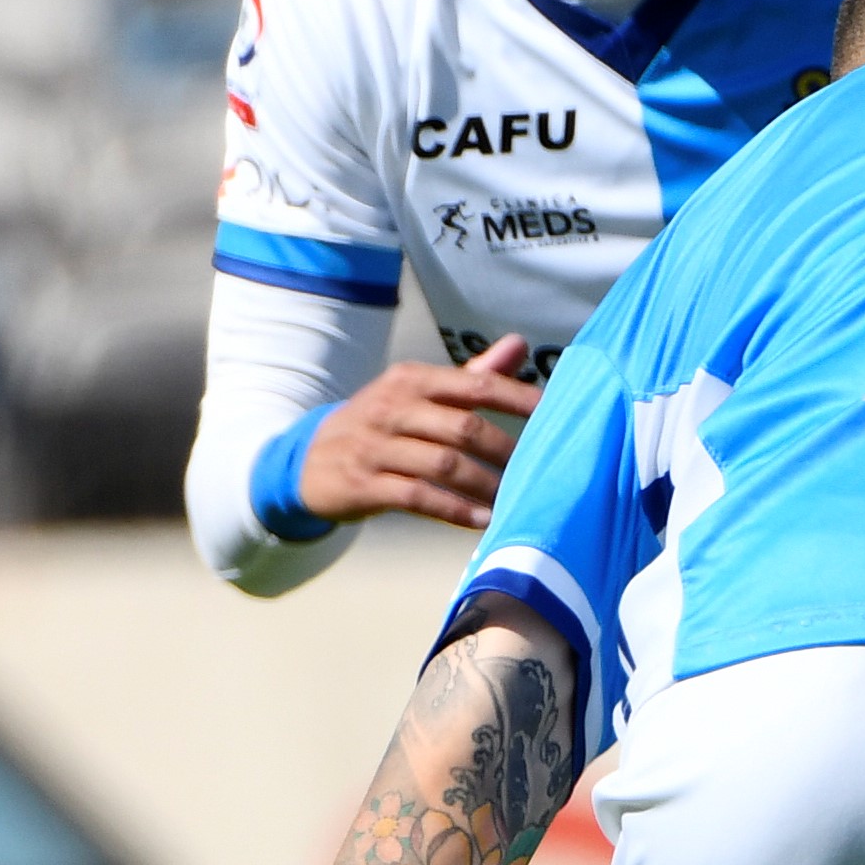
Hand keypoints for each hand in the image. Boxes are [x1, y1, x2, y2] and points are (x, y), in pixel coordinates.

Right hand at [297, 337, 545, 529]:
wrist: (306, 460)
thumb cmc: (380, 424)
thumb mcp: (416, 392)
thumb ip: (470, 374)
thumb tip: (519, 343)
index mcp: (411, 379)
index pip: (476, 384)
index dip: (520, 399)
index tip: (558, 414)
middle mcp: (392, 408)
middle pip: (464, 428)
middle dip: (508, 452)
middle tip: (543, 470)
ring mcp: (375, 447)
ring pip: (445, 466)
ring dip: (487, 486)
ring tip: (519, 501)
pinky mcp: (364, 484)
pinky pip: (419, 497)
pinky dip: (456, 511)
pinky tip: (484, 521)